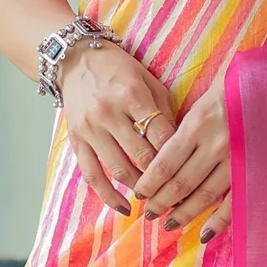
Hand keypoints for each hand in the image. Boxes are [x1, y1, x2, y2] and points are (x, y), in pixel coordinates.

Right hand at [59, 41, 177, 217]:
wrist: (75, 59)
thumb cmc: (118, 69)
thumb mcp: (148, 80)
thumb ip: (165, 111)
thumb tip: (181, 146)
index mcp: (132, 94)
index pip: (161, 135)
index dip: (178, 157)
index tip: (191, 172)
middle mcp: (109, 113)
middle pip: (142, 156)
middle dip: (162, 178)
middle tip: (179, 192)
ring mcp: (90, 129)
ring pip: (118, 169)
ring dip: (140, 188)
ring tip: (157, 198)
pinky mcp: (76, 140)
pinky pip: (92, 175)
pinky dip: (108, 195)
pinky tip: (124, 207)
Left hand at [133, 82, 231, 240]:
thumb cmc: (231, 92)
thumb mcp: (200, 105)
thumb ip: (182, 133)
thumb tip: (161, 165)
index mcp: (197, 124)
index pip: (164, 163)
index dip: (149, 183)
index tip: (139, 194)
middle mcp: (215, 144)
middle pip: (180, 183)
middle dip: (161, 202)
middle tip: (149, 213)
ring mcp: (237, 159)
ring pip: (204, 195)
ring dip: (183, 213)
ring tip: (168, 223)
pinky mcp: (254, 169)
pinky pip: (234, 201)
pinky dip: (219, 221)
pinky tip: (204, 235)